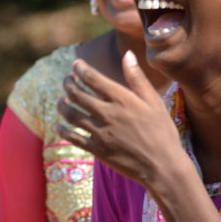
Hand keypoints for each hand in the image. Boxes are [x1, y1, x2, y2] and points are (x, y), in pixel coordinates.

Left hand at [56, 52, 181, 184]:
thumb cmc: (162, 132)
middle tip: (66, 80)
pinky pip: (74, 138)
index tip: (76, 64)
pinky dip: (63, 131)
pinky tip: (58, 126)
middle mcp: (109, 114)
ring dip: (62, 105)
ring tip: (60, 100)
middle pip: (78, 95)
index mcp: (123, 100)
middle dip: (68, 84)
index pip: (93, 78)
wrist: (163, 167)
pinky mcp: (98, 150)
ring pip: (72, 115)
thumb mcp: (154, 102)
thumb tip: (127, 54)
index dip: (80, 69)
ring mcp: (101, 133)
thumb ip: (137, 78)